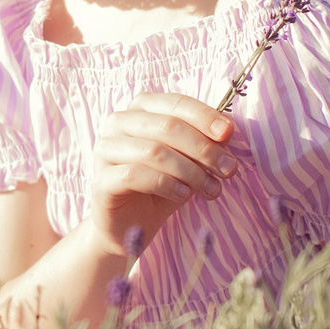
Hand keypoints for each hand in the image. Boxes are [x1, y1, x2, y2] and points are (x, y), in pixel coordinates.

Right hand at [78, 91, 241, 256]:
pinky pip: (136, 175)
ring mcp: (105, 150)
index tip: (228, 133)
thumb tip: (226, 131)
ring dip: (190, 171)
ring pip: (154, 151)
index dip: (204, 116)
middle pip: (167, 126)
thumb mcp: (189, 161)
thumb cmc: (162, 186)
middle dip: (203, 148)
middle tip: (227, 170)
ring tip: (210, 188)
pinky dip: (166, 184)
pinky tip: (183, 194)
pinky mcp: (101, 180)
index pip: (175, 103)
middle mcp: (118, 122)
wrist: (131, 224)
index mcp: (141, 109)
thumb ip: (205, 143)